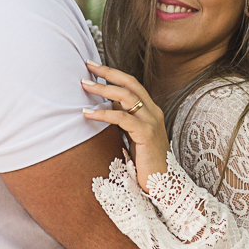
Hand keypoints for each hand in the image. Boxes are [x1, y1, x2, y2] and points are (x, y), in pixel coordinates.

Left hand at [80, 61, 168, 190]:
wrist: (164, 183)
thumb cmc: (145, 162)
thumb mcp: (134, 136)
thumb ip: (125, 120)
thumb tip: (106, 107)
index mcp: (150, 110)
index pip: (132, 84)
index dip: (113, 73)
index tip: (95, 66)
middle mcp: (153, 111)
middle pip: (129, 83)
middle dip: (108, 72)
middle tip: (88, 65)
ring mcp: (151, 121)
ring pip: (125, 96)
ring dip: (102, 89)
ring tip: (84, 85)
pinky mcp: (146, 134)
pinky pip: (121, 118)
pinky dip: (103, 114)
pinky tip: (87, 113)